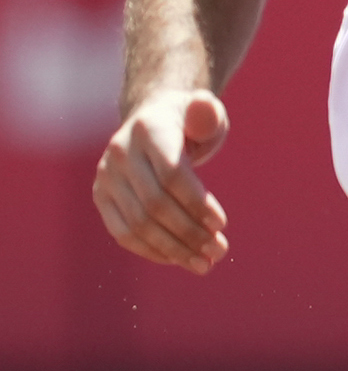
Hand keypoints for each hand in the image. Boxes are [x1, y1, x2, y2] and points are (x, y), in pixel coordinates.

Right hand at [93, 87, 233, 274]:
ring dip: (174, 249)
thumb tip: (204, 107)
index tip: (222, 224)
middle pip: (155, 203)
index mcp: (148, 129)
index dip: (197, 202)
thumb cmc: (188, 122)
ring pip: (138, 223)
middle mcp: (120, 153)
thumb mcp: (205, 114)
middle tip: (220, 251)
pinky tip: (178, 260)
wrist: (152, 123)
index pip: (171, 173)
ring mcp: (106, 176)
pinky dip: (151, 250)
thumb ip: (208, 114)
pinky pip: (123, 233)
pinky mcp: (101, 197)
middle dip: (190, 232)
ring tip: (205, 263)